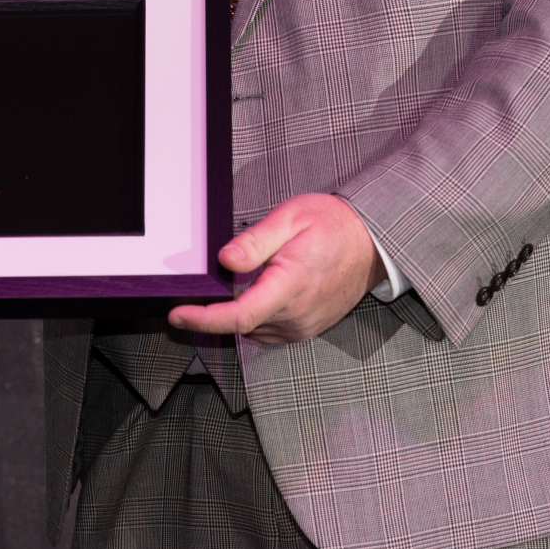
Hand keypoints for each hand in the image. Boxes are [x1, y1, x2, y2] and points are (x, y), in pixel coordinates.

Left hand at [168, 191, 382, 346]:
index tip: (178, 314)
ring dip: (238, 310)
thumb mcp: (290, 218)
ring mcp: (303, 326)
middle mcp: (297, 314)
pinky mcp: (305, 329)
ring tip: (248, 277)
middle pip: (241, 323)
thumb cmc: (332, 225)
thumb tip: (225, 260)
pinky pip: (268, 329)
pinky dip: (255, 315)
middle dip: (215, 309)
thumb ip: (254, 242)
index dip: (204, 319)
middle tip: (205, 283)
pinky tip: (260, 290)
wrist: (371, 243)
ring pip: (253, 328)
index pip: (240, 315)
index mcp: (291, 285)